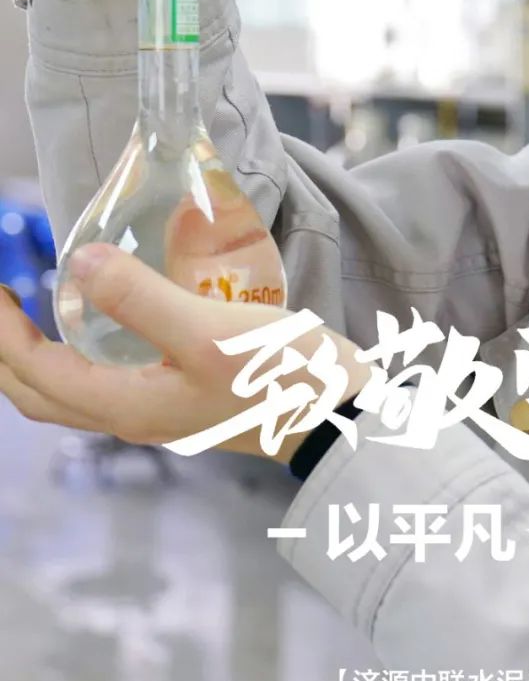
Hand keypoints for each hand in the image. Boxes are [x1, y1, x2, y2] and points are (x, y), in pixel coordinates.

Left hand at [0, 245, 370, 465]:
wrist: (342, 416)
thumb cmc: (281, 377)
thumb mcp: (210, 332)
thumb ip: (142, 300)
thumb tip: (77, 264)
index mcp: (128, 405)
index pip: (36, 373)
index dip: (2, 333)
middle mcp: (135, 415)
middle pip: (42, 394)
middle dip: (6, 351)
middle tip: (2, 295)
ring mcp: (160, 410)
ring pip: (72, 391)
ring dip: (39, 354)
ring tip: (35, 305)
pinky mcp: (184, 396)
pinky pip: (107, 380)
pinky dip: (81, 353)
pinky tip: (102, 320)